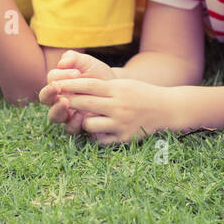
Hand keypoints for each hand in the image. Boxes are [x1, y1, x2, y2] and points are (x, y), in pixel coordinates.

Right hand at [40, 51, 116, 134]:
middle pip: (44, 98)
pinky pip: (70, 128)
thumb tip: (62, 62)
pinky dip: (73, 123)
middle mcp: (59, 99)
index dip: (61, 75)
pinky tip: (82, 115)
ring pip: (53, 116)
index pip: (51, 79)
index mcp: (59, 83)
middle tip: (58, 86)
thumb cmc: (98, 75)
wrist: (116, 90)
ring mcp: (67, 114)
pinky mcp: (78, 125)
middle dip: (49, 92)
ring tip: (66, 102)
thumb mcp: (87, 63)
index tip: (77, 72)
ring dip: (57, 109)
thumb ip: (74, 58)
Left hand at [46, 76, 168, 144]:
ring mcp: (121, 123)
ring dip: (83, 121)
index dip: (71, 84)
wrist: (165, 108)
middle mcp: (119, 106)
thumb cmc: (141, 93)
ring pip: (89, 125)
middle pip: (86, 104)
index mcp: (118, 90)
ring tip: (85, 118)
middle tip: (60, 100)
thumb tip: (75, 87)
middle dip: (70, 102)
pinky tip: (97, 129)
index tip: (58, 83)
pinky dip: (95, 135)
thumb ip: (103, 86)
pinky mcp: (124, 138)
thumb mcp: (124, 84)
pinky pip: (100, 139)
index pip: (89, 85)